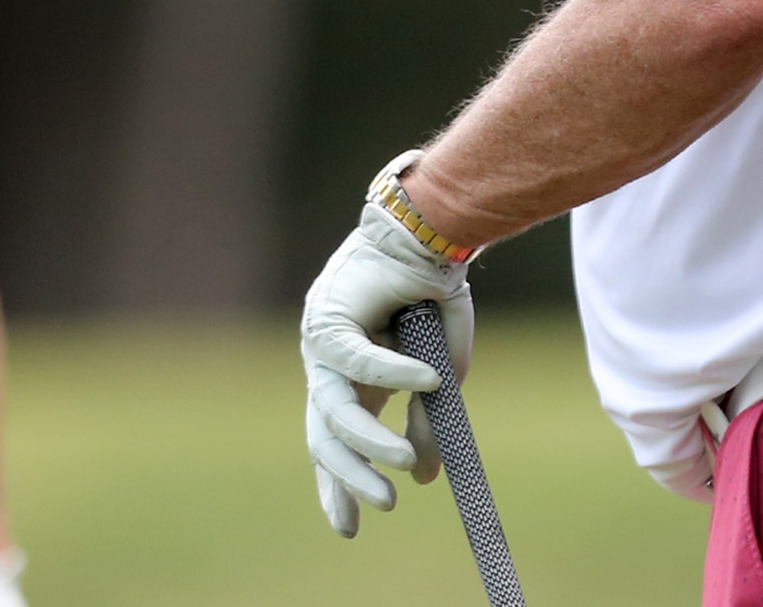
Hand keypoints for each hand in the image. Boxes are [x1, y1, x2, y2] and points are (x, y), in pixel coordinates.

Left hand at [301, 154, 474, 536]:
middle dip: (349, 477)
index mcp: (351, 382)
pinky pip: (356, 358)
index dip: (338, 486)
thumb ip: (425, 421)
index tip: (349, 530)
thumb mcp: (439, 373)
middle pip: (324, 437)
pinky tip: (427, 382)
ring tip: (404, 461)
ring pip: (335, 408)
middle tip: (382, 504)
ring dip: (370, 440)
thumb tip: (423, 478)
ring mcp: (323, 344)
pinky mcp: (329, 317)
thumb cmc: (435, 297)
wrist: (432, 233)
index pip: (334, 444)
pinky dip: (393, 373)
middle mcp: (329, 367)